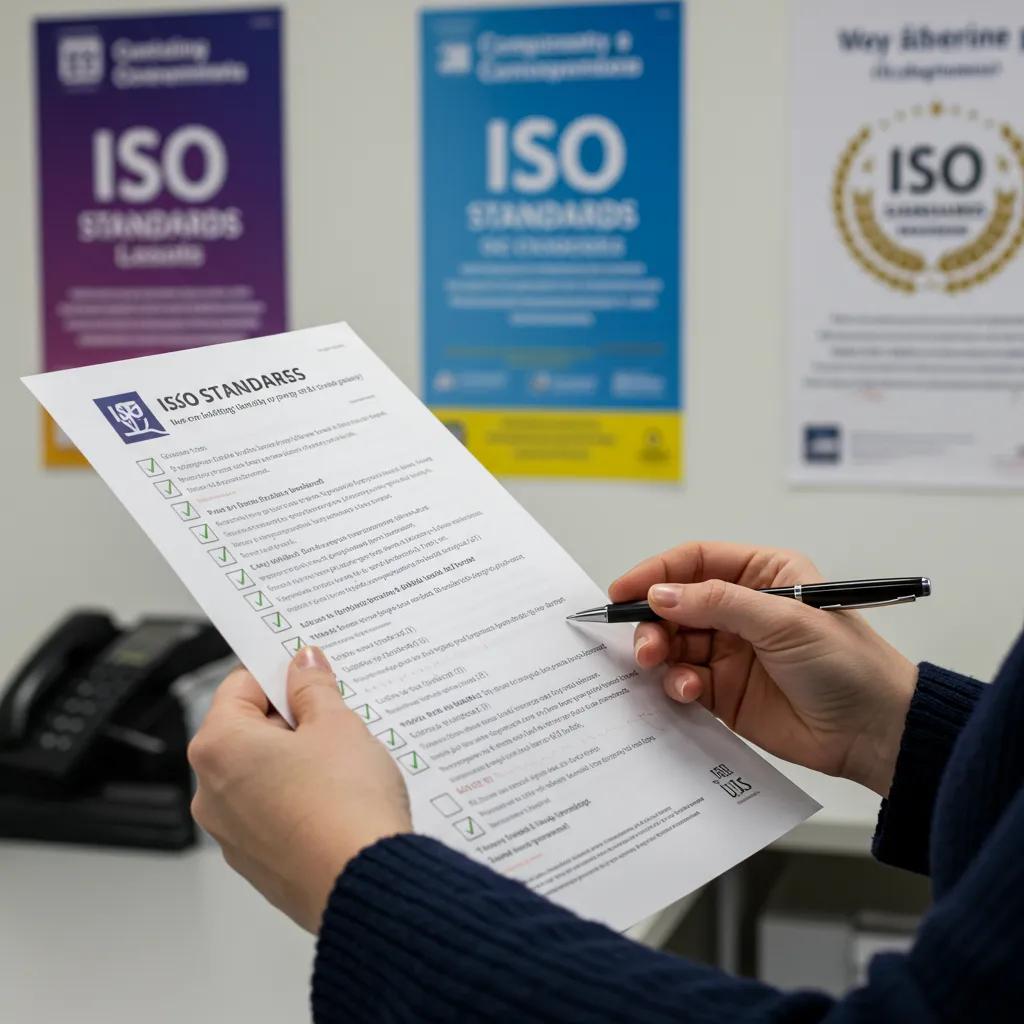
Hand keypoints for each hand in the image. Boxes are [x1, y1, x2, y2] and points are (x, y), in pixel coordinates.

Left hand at [188, 646, 410, 932]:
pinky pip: (274, 813)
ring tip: (344, 763)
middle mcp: (211, 792)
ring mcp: (232, 833)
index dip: (280, 674)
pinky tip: (339, 798)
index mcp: (219, 747)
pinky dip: (300, 798)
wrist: (365, 885)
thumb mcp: (337, 725)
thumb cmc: (345, 805)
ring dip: (298, 760)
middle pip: (248, 731)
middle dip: (292, 720)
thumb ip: (314, 688)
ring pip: (262, 774)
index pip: (239, 685)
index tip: (310, 674)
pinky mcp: (258, 863)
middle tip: (336, 719)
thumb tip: (303, 666)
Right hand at [609, 542, 916, 796]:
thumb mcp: (784, 620)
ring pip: (674, 643)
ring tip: (659, 665)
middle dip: (652, 620)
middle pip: (675, 604)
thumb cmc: (847, 663)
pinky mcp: (725, 691)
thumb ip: (718, 603)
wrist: (875, 731)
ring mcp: (731, 651)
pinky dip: (677, 684)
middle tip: (642, 641)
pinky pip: (683, 680)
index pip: (695, 562)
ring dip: (660, 653)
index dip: (656, 572)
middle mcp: (742, 609)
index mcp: (762, 575)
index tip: (624, 590)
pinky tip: (689, 691)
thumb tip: (660, 594)